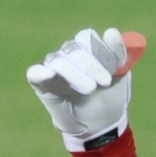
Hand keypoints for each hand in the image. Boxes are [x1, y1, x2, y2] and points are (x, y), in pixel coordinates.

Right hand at [26, 28, 140, 151]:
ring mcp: (55, 69)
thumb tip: (111, 31)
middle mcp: (69, 56)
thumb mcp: (120, 75)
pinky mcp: (42, 85)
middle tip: (105, 82)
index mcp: (87, 49)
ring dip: (76, 74)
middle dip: (91, 64)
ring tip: (91, 89)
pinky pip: (35, 73)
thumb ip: (119, 53)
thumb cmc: (110, 97)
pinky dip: (40, 72)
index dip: (101, 50)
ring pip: (59, 61)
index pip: (88, 38)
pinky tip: (49, 74)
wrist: (101, 125)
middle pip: (74, 48)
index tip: (115, 67)